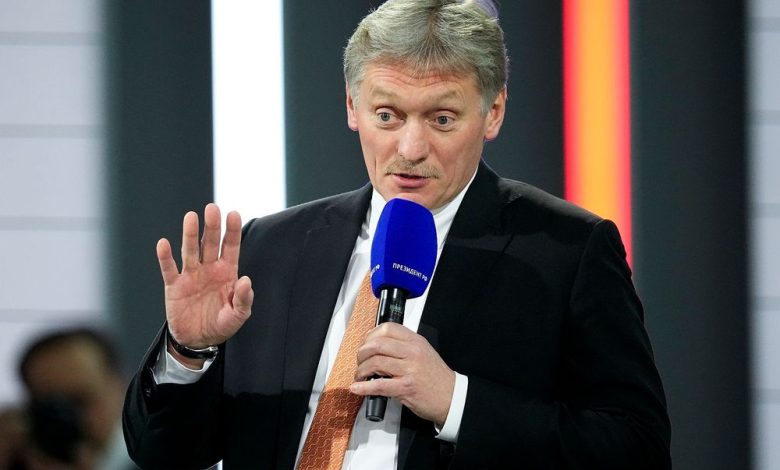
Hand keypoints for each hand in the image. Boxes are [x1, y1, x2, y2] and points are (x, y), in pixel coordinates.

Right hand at [157, 204, 253, 355]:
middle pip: (210, 243)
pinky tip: (163, 243)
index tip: (233, 213)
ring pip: (190, 251)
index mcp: (227, 272)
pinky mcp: (174, 286)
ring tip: (191, 217)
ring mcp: (191, 275)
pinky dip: (165, 257)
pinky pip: (169, 269)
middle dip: (212, 226)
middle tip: (212, 208)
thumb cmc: (221, 325)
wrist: (197, 340)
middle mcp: (209, 269)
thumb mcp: (238, 316)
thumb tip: (246, 280)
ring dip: (190, 234)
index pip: (231, 247)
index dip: (232, 231)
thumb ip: (244, 299)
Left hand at [350, 323, 454, 426]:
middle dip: (362, 354)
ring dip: (361, 370)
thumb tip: (377, 347)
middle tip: (360, 362)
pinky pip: (379, 385)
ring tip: (361, 376)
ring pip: (375, 363)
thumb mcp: (423, 352)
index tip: (365, 344)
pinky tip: (357, 388)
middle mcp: (412, 352)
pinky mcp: (406, 388)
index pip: (387, 328)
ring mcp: (409, 370)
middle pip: (377, 344)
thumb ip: (404, 347)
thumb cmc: (436, 377)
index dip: (370, 335)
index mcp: (415, 341)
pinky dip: (364, 387)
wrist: (451, 397)